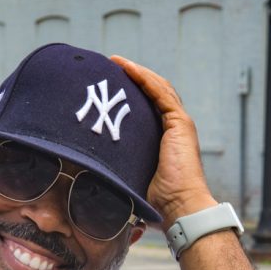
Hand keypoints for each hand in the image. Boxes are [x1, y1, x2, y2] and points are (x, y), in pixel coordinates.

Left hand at [111, 55, 217, 226]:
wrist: (180, 207)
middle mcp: (174, 129)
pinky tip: (128, 68)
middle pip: (154, 93)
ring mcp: (179, 124)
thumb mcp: (132, 180)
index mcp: (164, 140)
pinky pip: (161, 92)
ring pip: (158, 88)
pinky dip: (144, 78)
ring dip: (137, 72)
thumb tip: (91, 178)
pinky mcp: (179, 123)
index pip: (149, 108)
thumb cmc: (157, 203)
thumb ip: (120, 171)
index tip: (109, 87)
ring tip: (116, 62)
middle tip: (110, 68)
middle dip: (133, 78)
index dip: (132, 93)